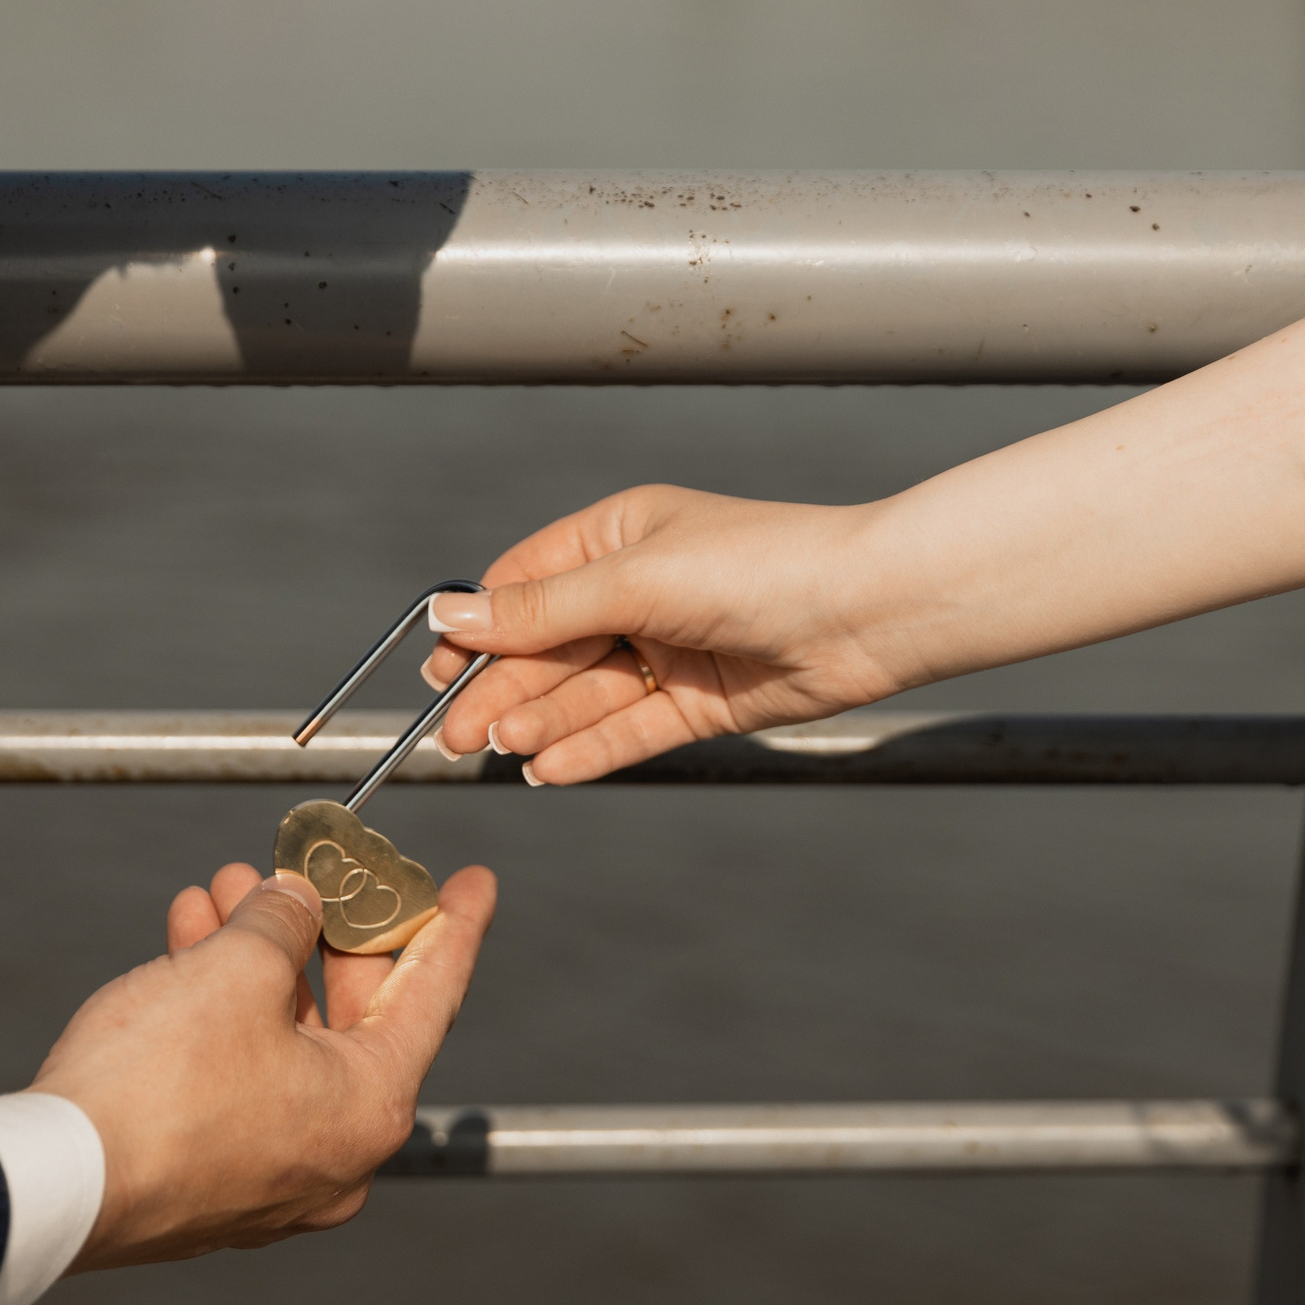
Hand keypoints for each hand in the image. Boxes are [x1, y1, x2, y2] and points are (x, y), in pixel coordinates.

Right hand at [31, 860, 495, 1271]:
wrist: (48, 1184)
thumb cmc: (153, 1089)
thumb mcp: (236, 969)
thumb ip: (281, 921)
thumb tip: (292, 904)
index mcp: (370, 1107)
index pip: (433, 994)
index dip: (454, 925)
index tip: (475, 884)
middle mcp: (334, 1155)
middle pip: (353, 1017)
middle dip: (320, 930)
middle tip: (312, 872)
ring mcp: (270, 1177)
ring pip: (283, 1042)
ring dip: (256, 960)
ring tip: (223, 889)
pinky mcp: (208, 1180)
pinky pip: (237, 1077)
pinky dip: (221, 1011)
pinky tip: (187, 944)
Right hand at [421, 485, 914, 785]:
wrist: (867, 611)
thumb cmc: (762, 566)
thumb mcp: (636, 579)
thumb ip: (543, 609)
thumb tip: (453, 617)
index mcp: (618, 537)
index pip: (525, 585)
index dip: (479, 629)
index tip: (437, 670)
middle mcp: (640, 592)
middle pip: (548, 648)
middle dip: (500, 688)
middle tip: (454, 734)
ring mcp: (668, 649)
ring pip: (585, 693)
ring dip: (540, 720)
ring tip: (501, 747)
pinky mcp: (698, 702)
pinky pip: (628, 730)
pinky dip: (587, 749)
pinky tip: (548, 767)